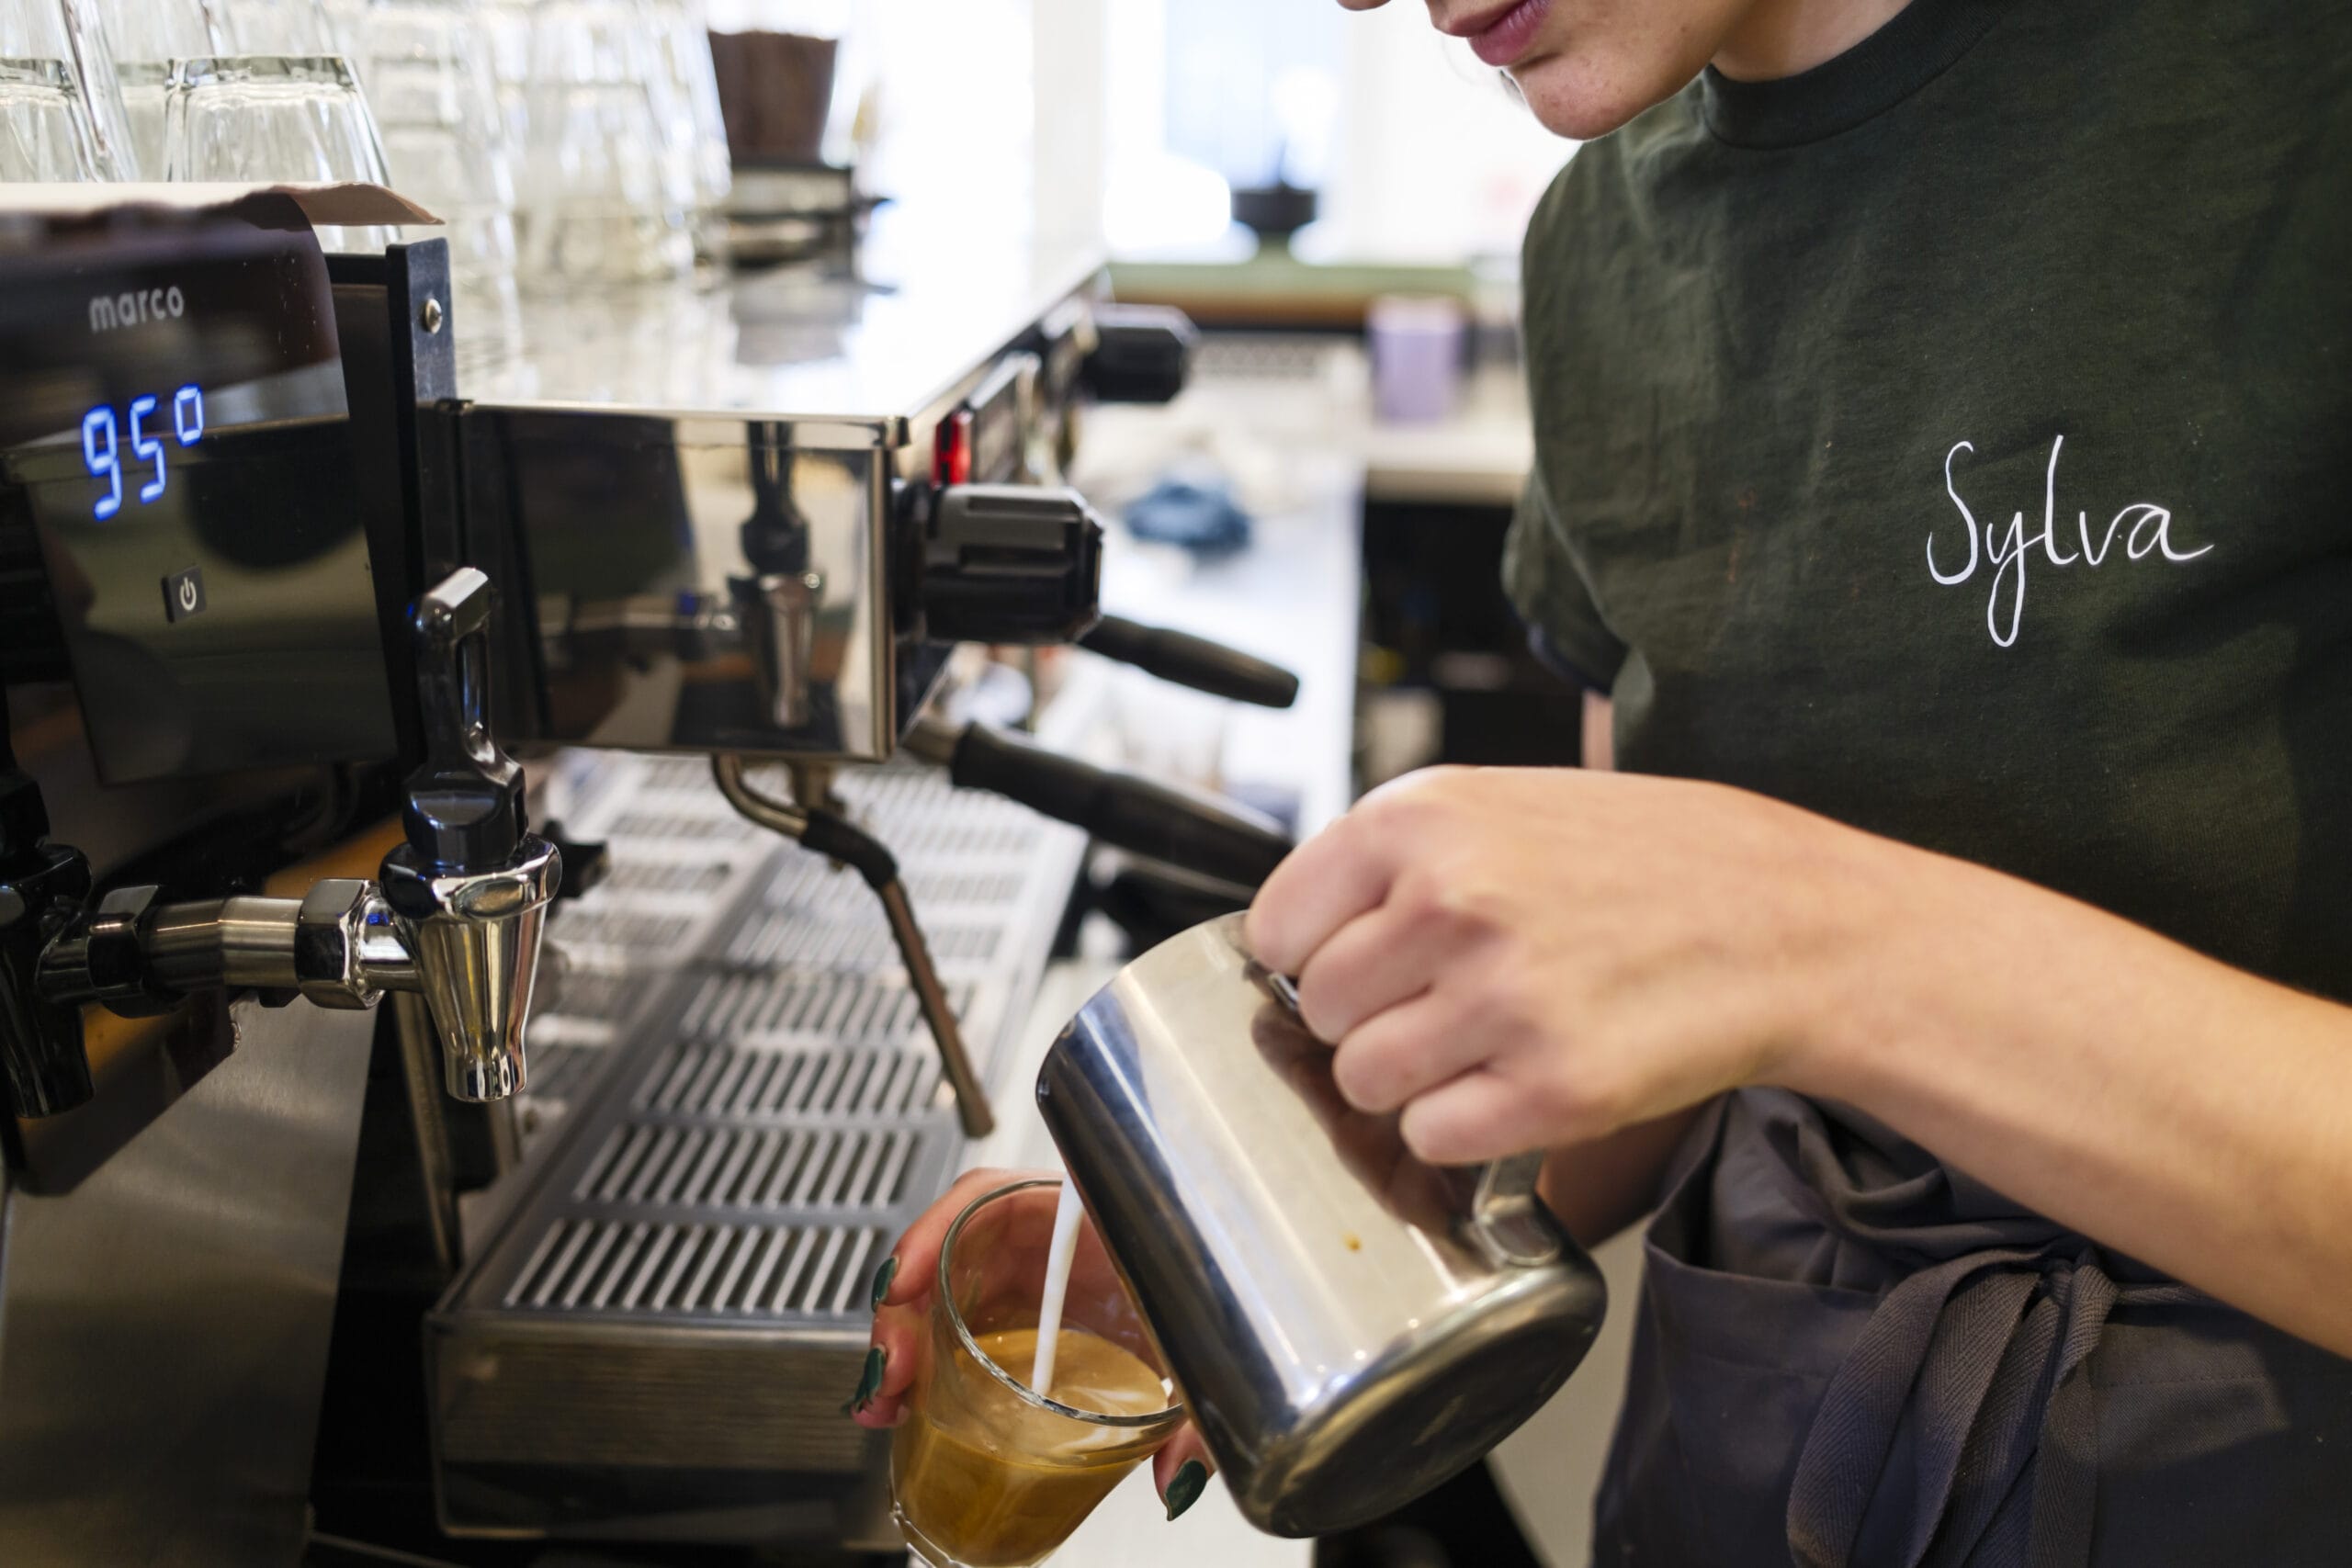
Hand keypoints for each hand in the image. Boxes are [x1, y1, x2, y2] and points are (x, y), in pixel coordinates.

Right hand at [854, 1167, 1220, 1517]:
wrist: (1249, 1298)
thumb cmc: (1229, 1288)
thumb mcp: (1209, 1344)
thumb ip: (1199, 1415)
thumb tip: (1174, 1475)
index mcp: (1096, 1215)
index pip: (997, 1196)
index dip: (938, 1231)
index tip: (904, 1280)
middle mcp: (1056, 1239)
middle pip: (953, 1250)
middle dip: (904, 1310)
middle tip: (890, 1375)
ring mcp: (1037, 1275)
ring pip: (946, 1290)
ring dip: (905, 1343)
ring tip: (886, 1402)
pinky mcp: (1030, 1313)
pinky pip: (963, 1322)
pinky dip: (928, 1361)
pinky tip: (908, 1403)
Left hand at [1244, 766, 1894, 1162]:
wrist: (1790, 920)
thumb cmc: (1644, 861)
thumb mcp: (1502, 807)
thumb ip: (1389, 862)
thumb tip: (1286, 946)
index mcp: (1421, 818)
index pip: (1275, 927)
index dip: (1310, 958)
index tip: (1354, 966)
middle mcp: (1451, 901)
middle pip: (1315, 1010)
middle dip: (1366, 1019)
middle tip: (1444, 1004)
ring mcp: (1503, 998)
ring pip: (1363, 1082)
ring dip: (1409, 1080)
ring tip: (1483, 1044)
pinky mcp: (1555, 1089)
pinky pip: (1435, 1137)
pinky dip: (1467, 1128)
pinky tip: (1521, 1082)